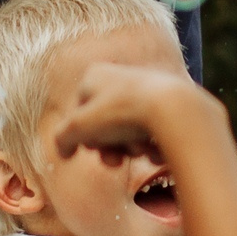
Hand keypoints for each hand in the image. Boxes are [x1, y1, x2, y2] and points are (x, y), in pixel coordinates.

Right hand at [53, 62, 224, 164]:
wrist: (174, 110)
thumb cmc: (121, 112)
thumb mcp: (79, 128)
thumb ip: (63, 139)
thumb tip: (64, 152)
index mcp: (95, 75)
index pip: (79, 113)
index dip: (82, 135)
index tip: (92, 148)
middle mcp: (120, 78)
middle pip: (105, 125)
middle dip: (109, 147)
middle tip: (115, 160)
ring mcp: (146, 91)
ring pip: (128, 132)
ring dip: (130, 149)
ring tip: (140, 150)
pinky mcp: (168, 105)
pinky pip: (152, 132)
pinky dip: (151, 145)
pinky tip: (156, 150)